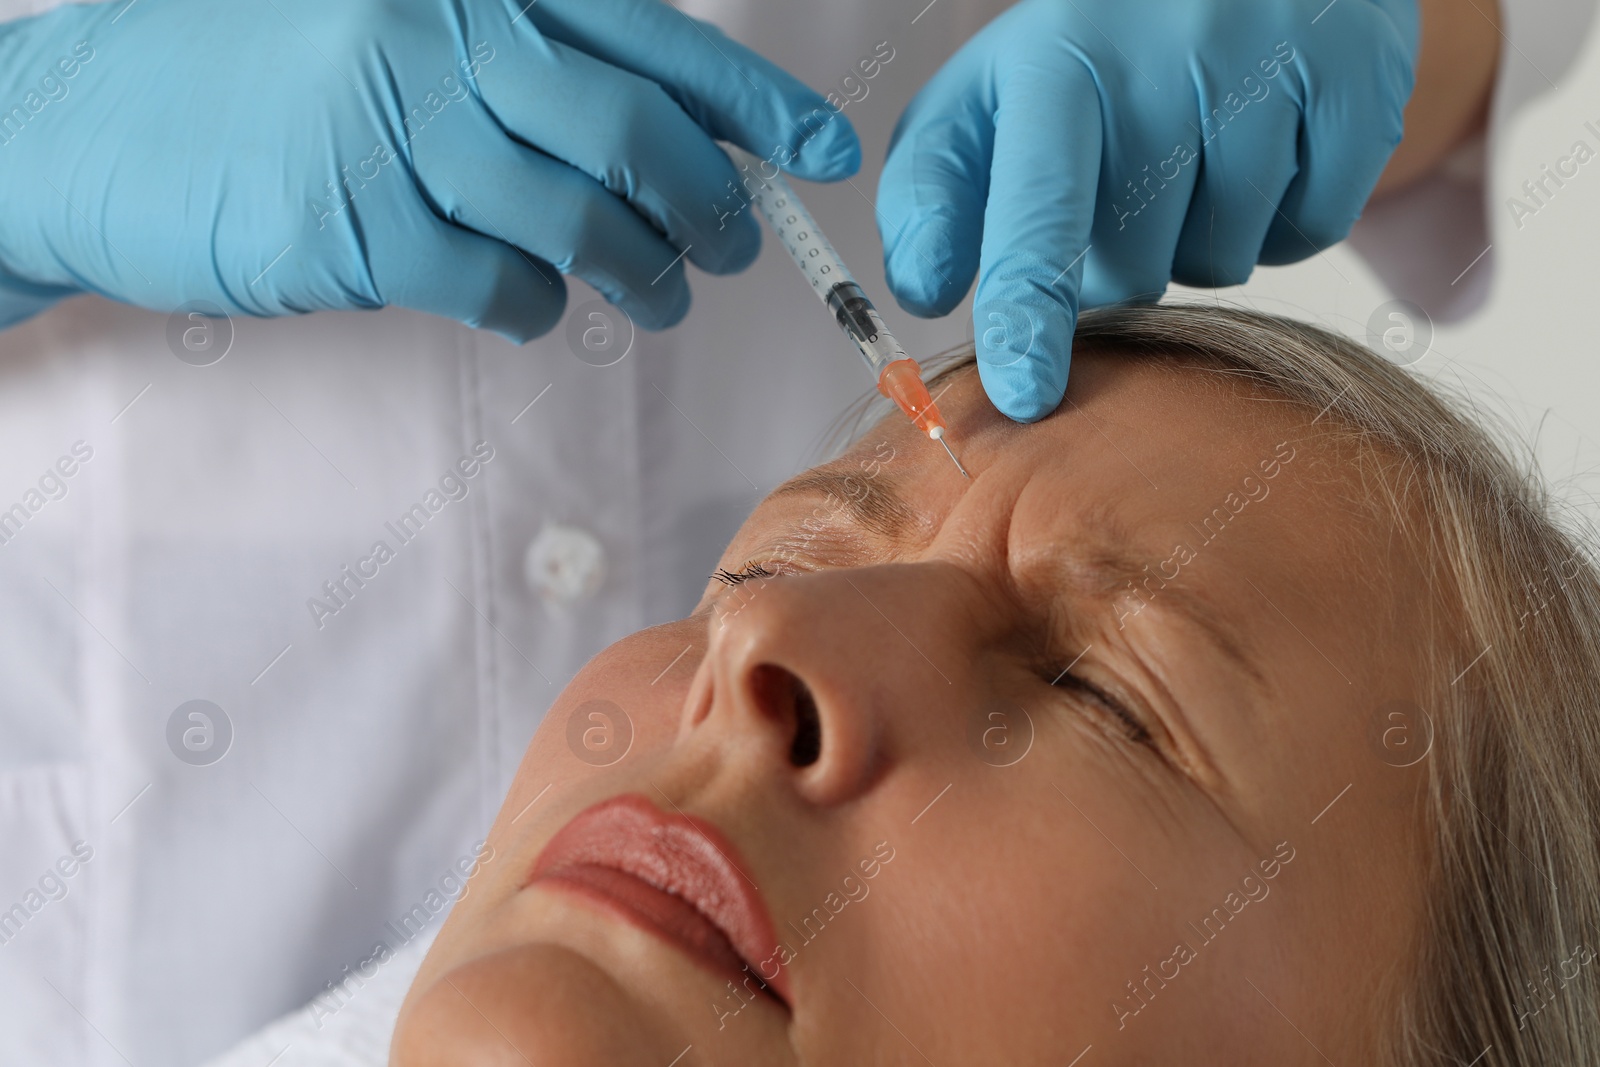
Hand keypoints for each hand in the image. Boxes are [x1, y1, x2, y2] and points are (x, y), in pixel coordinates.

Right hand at [0, 0, 858, 337]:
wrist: (86, 130)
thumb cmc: (255, 79)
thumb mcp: (391, 31)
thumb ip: (518, 65)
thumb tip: (668, 136)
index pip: (654, 36)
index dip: (753, 103)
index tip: (819, 153)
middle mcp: (442, 33)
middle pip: (636, 135)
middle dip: (710, 206)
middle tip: (735, 249)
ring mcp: (398, 127)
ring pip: (582, 222)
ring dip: (642, 276)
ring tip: (659, 297)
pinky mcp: (361, 226)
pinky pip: (502, 287)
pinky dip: (535, 308)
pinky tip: (525, 303)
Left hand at [877, 0, 1416, 420]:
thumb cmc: (1099, 53)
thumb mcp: (996, 93)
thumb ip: (937, 189)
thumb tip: (921, 290)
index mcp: (1059, 56)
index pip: (1039, 208)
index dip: (1029, 308)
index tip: (1024, 392)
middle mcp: (1163, 50)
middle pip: (1135, 267)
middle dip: (1120, 261)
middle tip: (1125, 184)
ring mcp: (1268, 58)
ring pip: (1221, 260)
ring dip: (1197, 241)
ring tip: (1194, 155)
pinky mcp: (1354, 78)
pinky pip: (1307, 232)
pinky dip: (1280, 220)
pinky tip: (1264, 150)